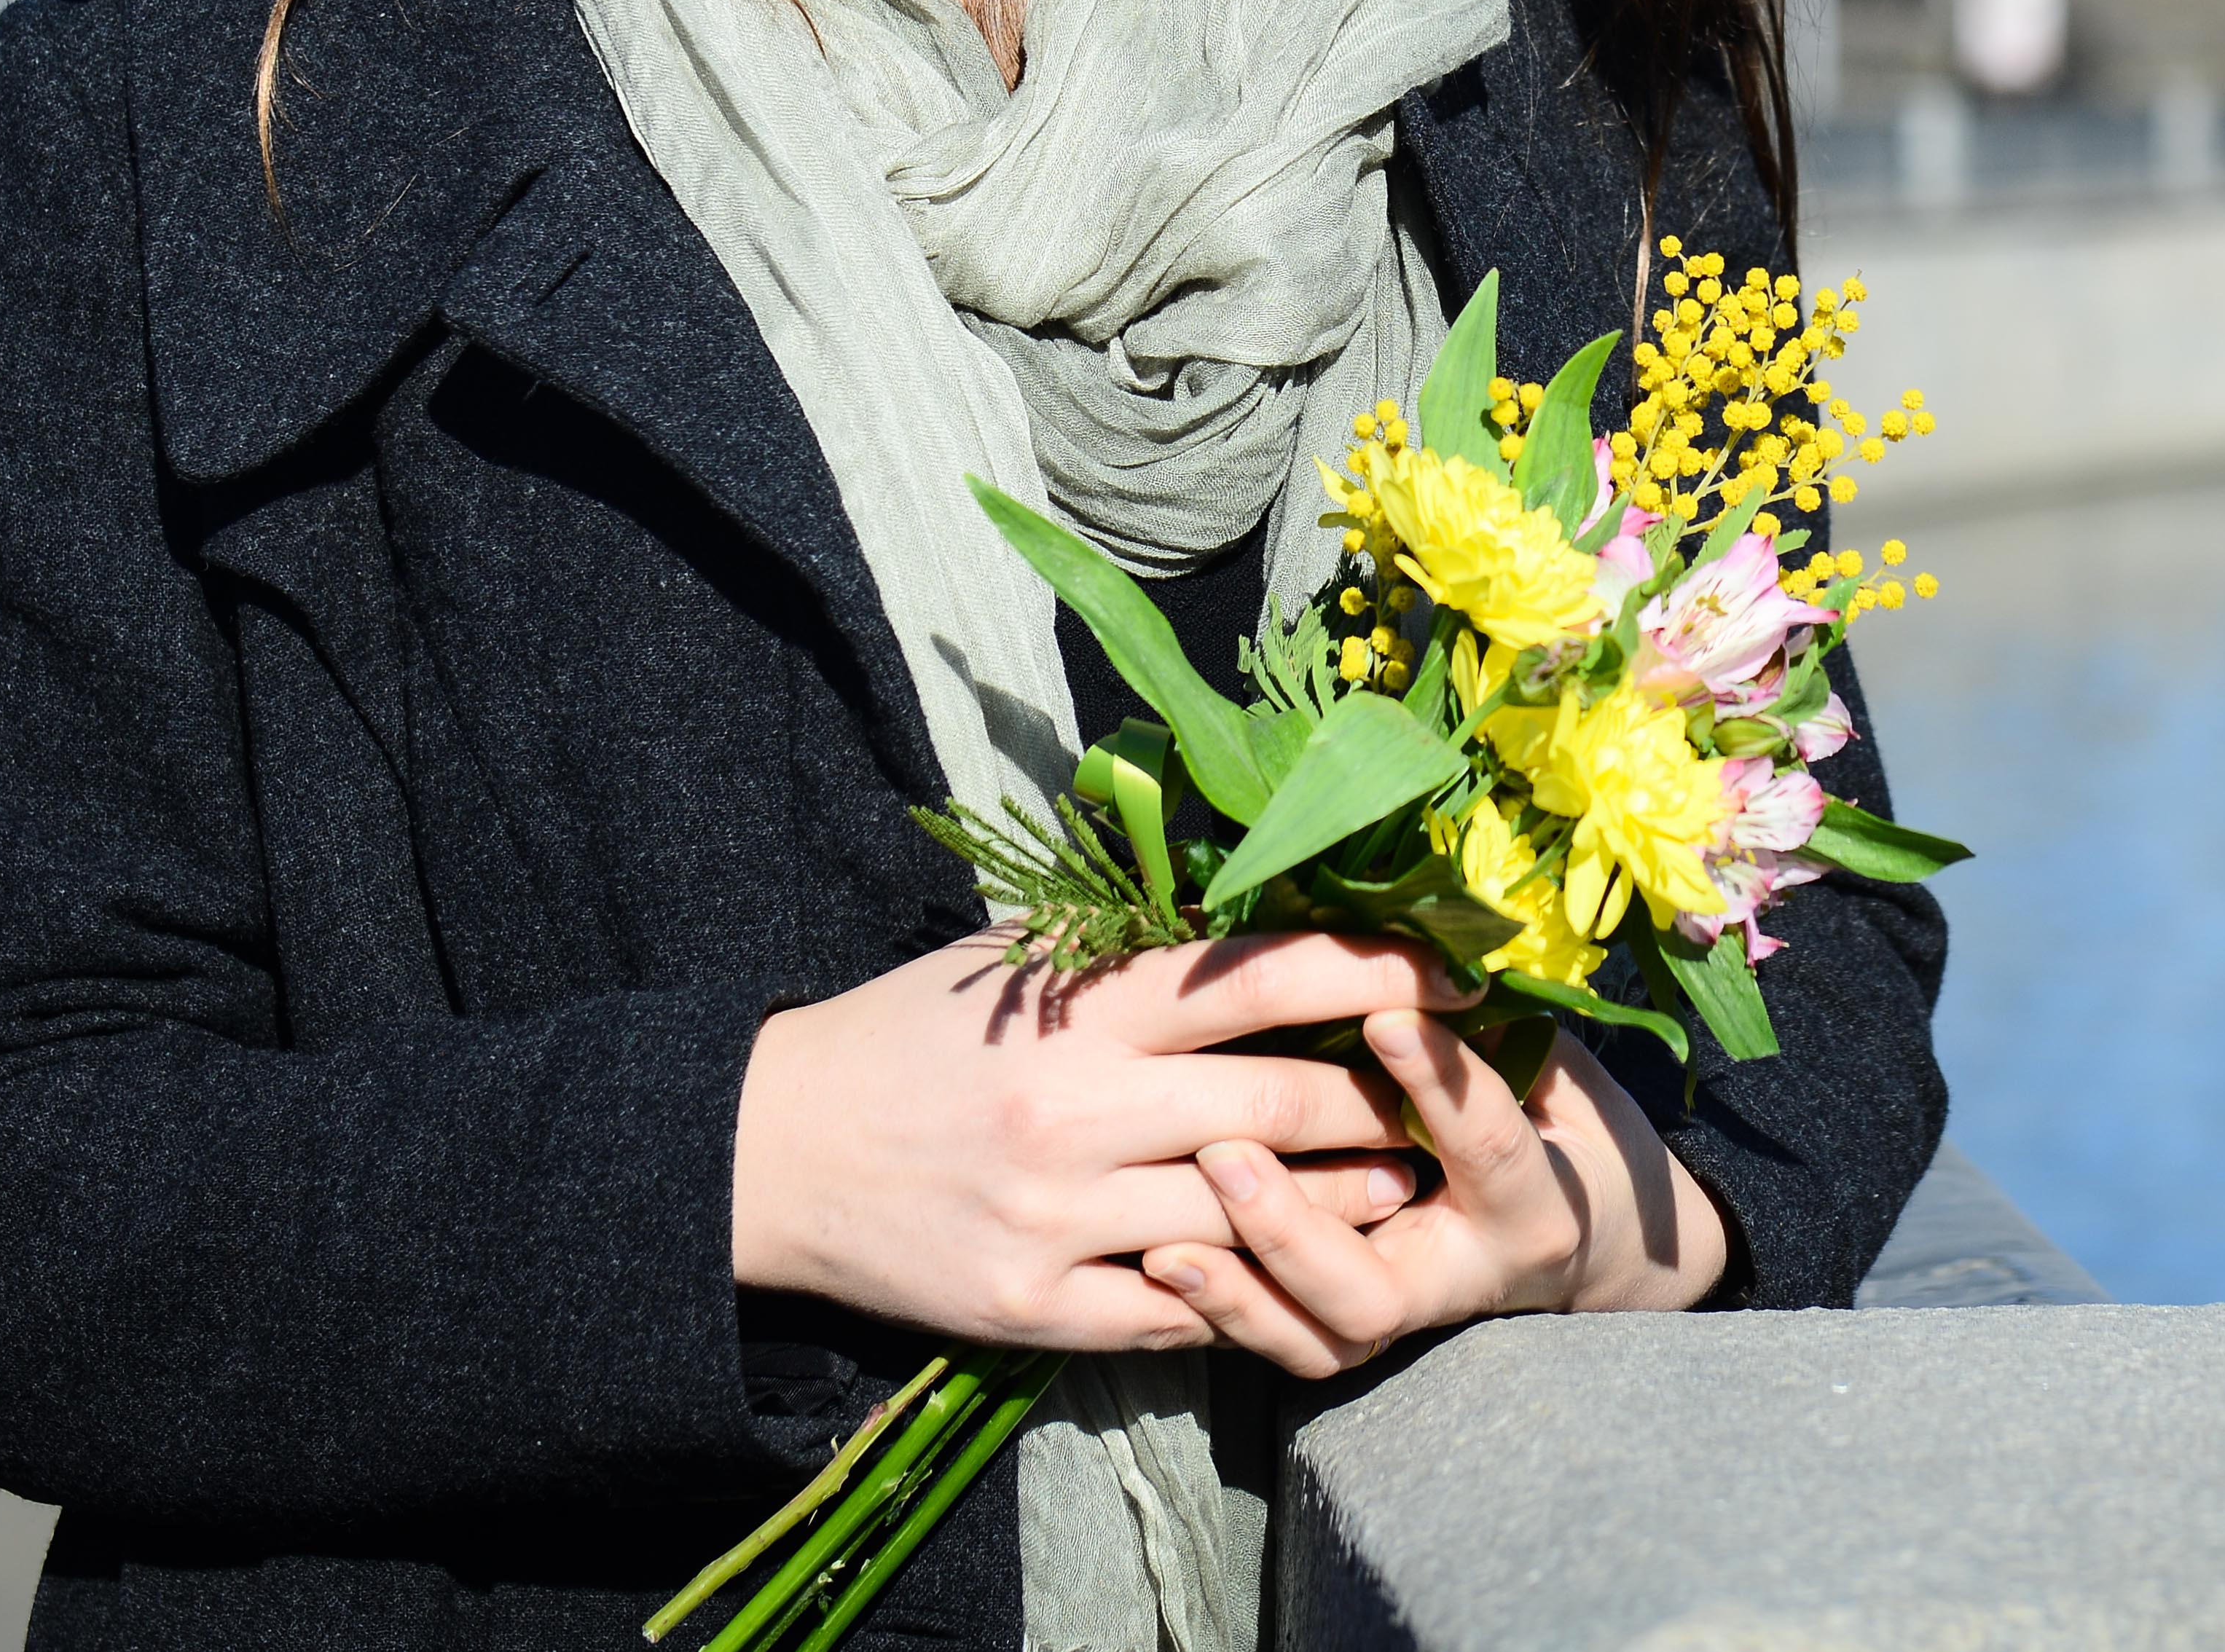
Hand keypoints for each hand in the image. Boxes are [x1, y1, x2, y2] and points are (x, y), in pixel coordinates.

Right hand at [731, 932, 1447, 1351]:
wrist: (772, 1146)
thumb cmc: (916, 1032)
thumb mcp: (1021, 959)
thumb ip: (1140, 950)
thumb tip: (1275, 916)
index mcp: (1086, 1007)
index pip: (1269, 976)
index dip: (1379, 972)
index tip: (1452, 976)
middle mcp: (1081, 1108)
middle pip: (1285, 1106)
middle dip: (1385, 1104)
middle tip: (1446, 1100)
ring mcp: (1059, 1216)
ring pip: (1252, 1215)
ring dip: (1346, 1203)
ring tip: (1404, 1186)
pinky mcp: (1033, 1307)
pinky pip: (1179, 1307)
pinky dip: (1248, 1289)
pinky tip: (1296, 1269)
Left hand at [1133, 1016, 1732, 1375]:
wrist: (1587, 1243)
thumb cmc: (1567, 1128)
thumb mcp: (1560, 1072)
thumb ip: (1501, 1030)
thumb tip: (1434, 946)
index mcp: (1535, 1204)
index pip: (1485, 1149)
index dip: (1439, 1082)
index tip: (1387, 1013)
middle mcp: (1463, 1276)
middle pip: (1372, 1295)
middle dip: (1292, 1228)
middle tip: (1224, 1154)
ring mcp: (1402, 1318)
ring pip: (1316, 1340)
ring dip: (1238, 1287)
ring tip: (1167, 1240)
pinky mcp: (1349, 1333)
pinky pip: (1282, 1348)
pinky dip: (1222, 1313)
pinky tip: (1163, 1265)